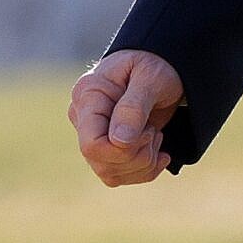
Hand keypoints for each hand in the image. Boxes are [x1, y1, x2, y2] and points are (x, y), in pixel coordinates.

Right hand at [68, 49, 182, 184]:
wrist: (160, 66)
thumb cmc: (155, 65)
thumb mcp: (151, 78)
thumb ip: (134, 107)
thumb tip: (118, 142)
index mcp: (88, 95)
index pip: (92, 145)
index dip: (123, 151)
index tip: (149, 130)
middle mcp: (82, 117)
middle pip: (102, 164)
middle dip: (139, 156)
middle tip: (155, 130)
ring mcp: (92, 135)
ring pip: (110, 174)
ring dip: (144, 163)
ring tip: (155, 134)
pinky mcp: (104, 148)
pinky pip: (119, 177)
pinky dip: (145, 170)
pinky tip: (159, 152)